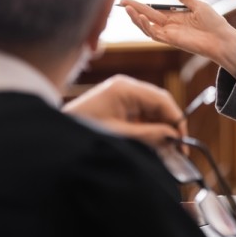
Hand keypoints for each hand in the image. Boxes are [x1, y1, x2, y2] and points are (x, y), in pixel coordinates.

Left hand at [62, 75, 185, 147]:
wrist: (52, 138)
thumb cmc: (82, 132)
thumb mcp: (119, 136)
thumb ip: (149, 135)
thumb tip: (174, 137)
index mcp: (126, 88)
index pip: (162, 100)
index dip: (176, 120)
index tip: (183, 141)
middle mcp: (125, 87)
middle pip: (159, 104)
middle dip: (169, 125)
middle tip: (177, 148)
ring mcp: (121, 95)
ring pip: (151, 110)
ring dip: (160, 128)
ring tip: (166, 149)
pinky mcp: (117, 105)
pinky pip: (140, 115)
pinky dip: (148, 128)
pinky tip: (152, 143)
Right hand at [120, 0, 235, 76]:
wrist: (222, 38)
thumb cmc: (214, 23)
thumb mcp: (199, 5)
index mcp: (176, 16)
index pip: (154, 10)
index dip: (142, 5)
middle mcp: (170, 25)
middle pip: (147, 16)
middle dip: (134, 9)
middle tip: (121, 0)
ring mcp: (170, 33)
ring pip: (147, 26)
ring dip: (136, 18)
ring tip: (127, 8)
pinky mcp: (171, 40)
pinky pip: (154, 33)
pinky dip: (145, 26)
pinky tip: (139, 17)